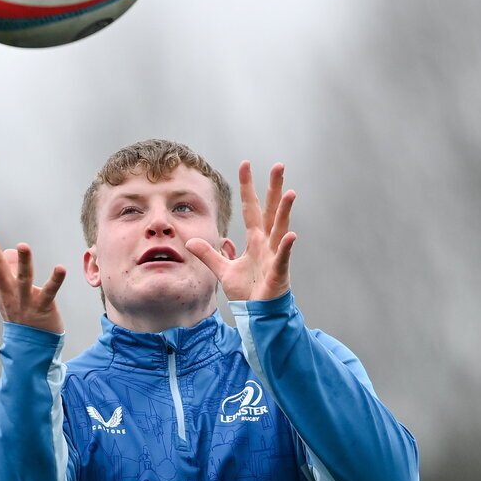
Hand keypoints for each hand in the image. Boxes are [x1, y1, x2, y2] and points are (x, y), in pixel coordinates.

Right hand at [0, 220, 65, 333]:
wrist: (29, 348)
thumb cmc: (21, 314)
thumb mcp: (10, 291)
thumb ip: (10, 269)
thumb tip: (11, 250)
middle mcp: (7, 290)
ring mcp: (23, 299)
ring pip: (23, 278)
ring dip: (24, 262)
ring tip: (23, 246)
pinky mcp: (42, 307)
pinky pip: (49, 292)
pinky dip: (55, 280)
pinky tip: (60, 268)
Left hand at [185, 161, 296, 300]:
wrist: (258, 314)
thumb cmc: (247, 292)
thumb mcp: (223, 270)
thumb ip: (209, 254)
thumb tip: (189, 241)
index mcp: (255, 241)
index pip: (251, 208)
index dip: (248, 187)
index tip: (245, 165)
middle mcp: (267, 243)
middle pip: (270, 210)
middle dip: (273, 188)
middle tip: (278, 166)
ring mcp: (275, 256)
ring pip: (280, 229)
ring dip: (285, 211)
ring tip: (289, 193)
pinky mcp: (279, 272)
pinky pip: (282, 257)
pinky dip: (286, 247)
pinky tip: (290, 235)